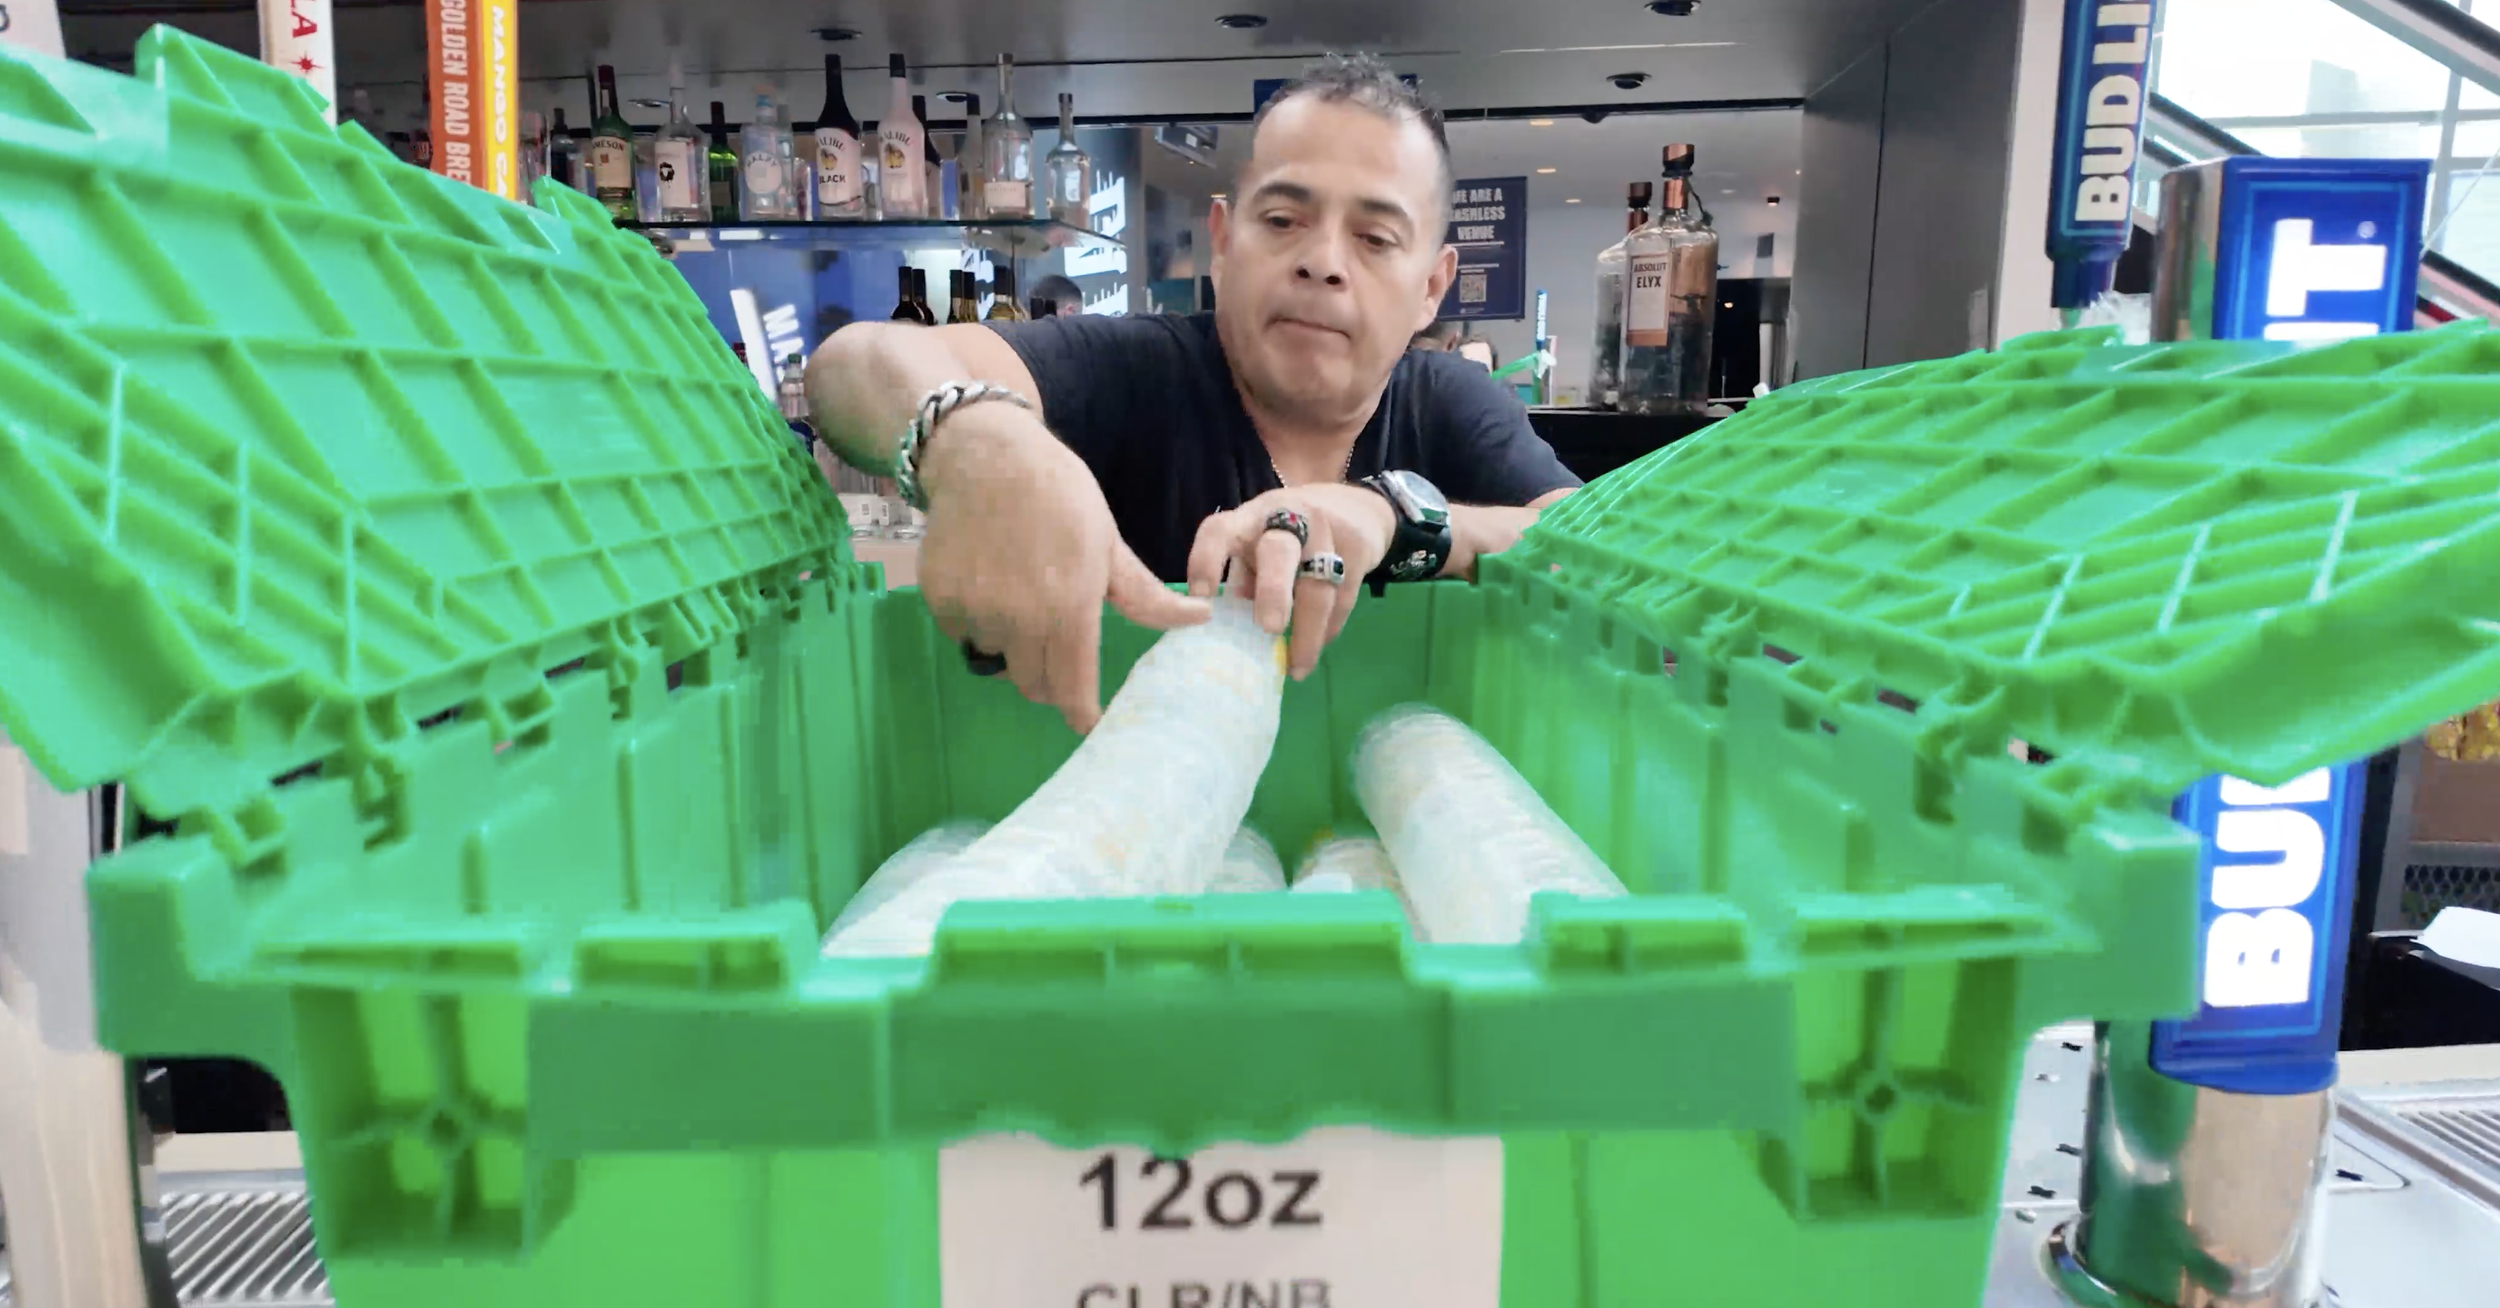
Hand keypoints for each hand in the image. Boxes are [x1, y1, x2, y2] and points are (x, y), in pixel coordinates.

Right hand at [916, 407, 1209, 733]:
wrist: (985, 455)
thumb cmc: (1060, 495)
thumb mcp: (1109, 543)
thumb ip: (1145, 596)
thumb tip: (1200, 620)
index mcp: (1068, 609)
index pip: (1072, 690)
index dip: (1082, 713)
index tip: (1090, 720)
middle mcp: (1018, 620)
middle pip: (1034, 685)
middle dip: (1051, 680)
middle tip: (1060, 653)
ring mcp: (974, 611)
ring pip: (997, 658)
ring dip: (1012, 646)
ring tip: (1021, 599)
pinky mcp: (940, 600)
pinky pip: (963, 633)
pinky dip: (978, 622)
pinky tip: (989, 581)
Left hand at [1185, 484, 1396, 680]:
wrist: (1354, 506)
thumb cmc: (1289, 533)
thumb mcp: (1260, 544)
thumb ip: (1244, 578)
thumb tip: (1228, 628)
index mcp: (1250, 519)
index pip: (1221, 531)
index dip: (1207, 562)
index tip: (1201, 598)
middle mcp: (1287, 518)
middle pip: (1279, 553)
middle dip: (1274, 591)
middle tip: (1269, 628)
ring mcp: (1327, 532)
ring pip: (1319, 586)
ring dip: (1308, 633)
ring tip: (1297, 667)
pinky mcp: (1358, 551)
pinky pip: (1342, 598)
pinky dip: (1328, 629)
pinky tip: (1317, 647)